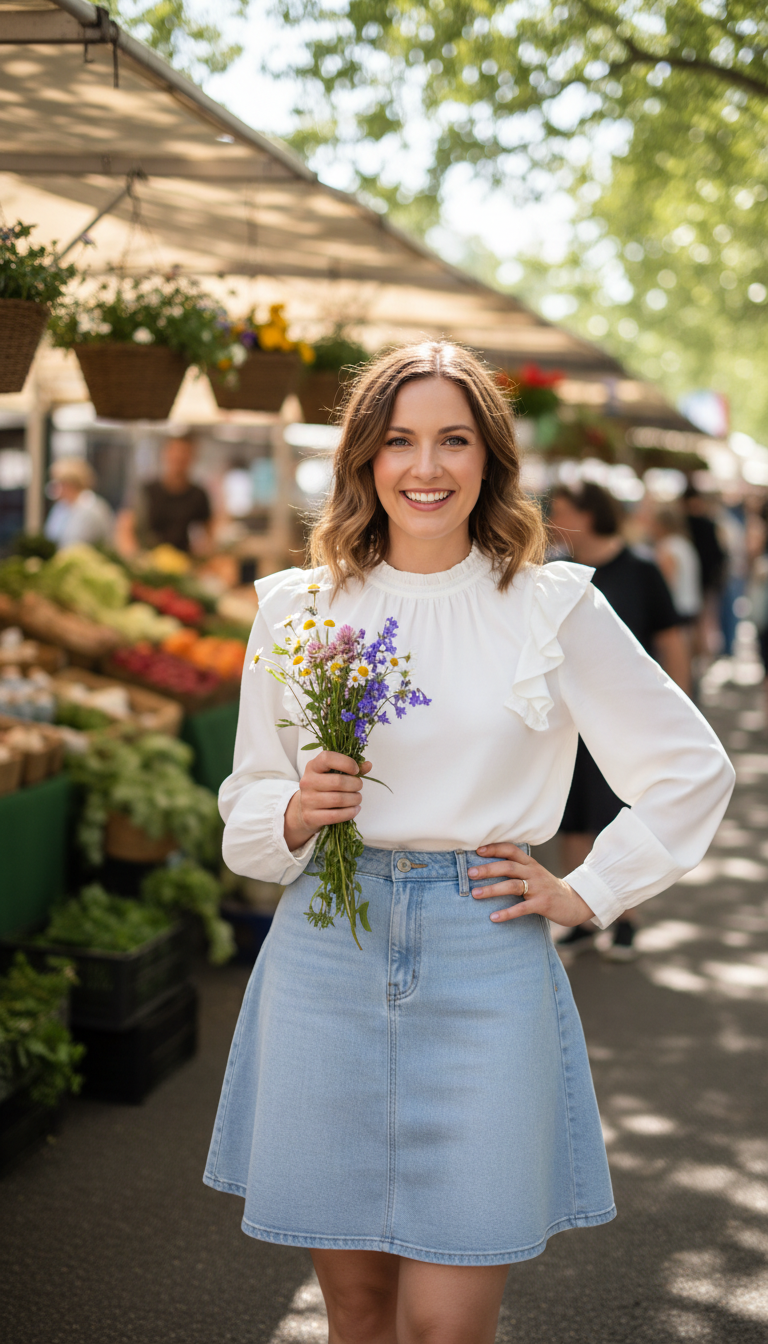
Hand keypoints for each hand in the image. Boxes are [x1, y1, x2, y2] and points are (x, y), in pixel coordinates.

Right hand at [284, 751, 371, 850]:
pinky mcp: (310, 817)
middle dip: (355, 784)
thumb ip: (350, 768)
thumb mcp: (332, 774)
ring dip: (354, 799)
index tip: (356, 770)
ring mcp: (307, 800)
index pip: (327, 758)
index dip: (346, 763)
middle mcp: (308, 782)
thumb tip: (368, 765)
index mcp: (313, 766)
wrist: (304, 809)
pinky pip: (335, 815)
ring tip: (357, 798)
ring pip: (338, 800)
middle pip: (338, 782)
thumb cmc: (323, 788)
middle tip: (359, 786)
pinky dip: (350, 813)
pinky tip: (355, 809)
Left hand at [469, 843, 593, 926]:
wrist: (574, 901)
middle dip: (488, 869)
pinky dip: (507, 913)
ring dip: (492, 890)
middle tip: (470, 873)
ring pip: (512, 886)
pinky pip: (522, 908)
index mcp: (530, 863)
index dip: (495, 848)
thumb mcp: (534, 873)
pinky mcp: (542, 903)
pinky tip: (494, 917)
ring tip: (475, 894)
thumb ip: (517, 868)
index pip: (511, 850)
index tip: (478, 850)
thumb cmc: (547, 887)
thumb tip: (488, 867)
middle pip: (508, 867)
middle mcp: (533, 872)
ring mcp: (538, 888)